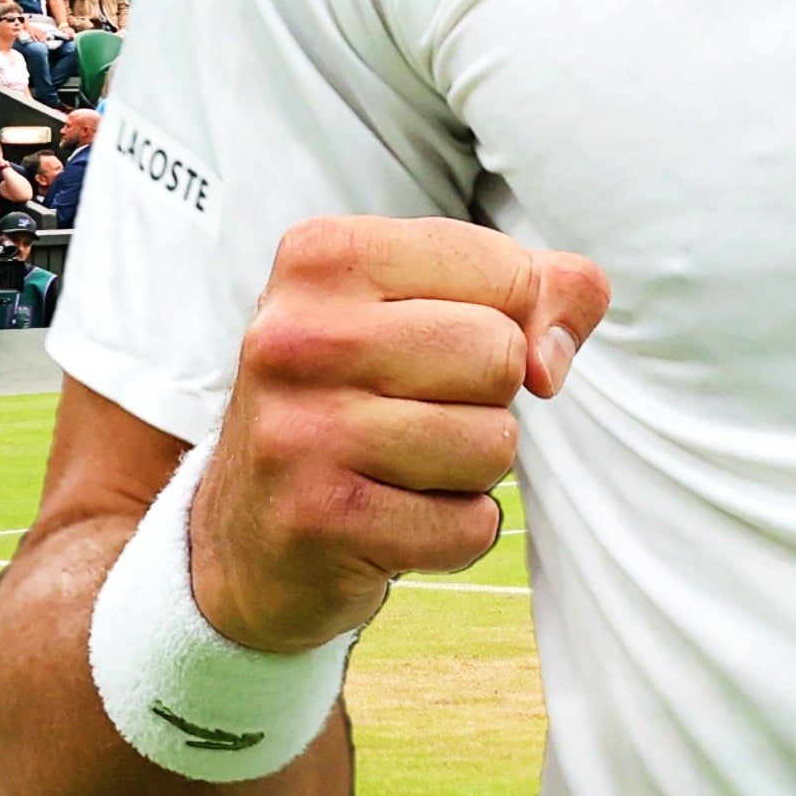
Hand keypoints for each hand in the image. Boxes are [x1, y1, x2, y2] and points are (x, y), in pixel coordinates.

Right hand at [187, 216, 608, 654]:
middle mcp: (295, 336)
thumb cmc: (366, 397)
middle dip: (490, 397)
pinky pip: (468, 527)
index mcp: (325, 258)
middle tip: (416, 414)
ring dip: (471, 468)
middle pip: (502, 356)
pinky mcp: (316, 520)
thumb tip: (552, 359)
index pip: (509, 271)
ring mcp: (298, 430)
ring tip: (398, 467)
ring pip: (494, 444)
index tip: (441, 346)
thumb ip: (545, 291)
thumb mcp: (439, 308)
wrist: (243, 537)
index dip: (513, 320)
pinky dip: (453, 533)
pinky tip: (389, 521)